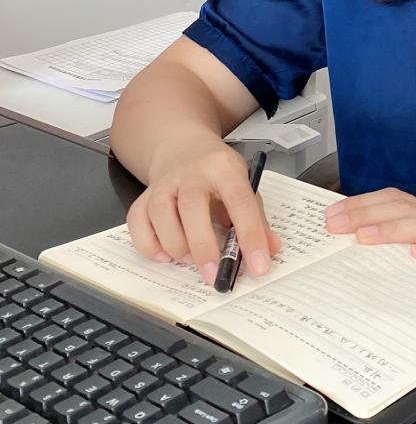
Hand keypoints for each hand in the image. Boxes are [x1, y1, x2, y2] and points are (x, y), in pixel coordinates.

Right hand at [126, 140, 281, 286]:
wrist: (184, 148)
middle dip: (204, 247)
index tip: (258, 265)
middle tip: (215, 275)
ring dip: (177, 246)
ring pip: (162, 216)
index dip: (250, 235)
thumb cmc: (217, 173)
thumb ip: (257, 217)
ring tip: (191, 259)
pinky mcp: (143, 197)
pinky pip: (138, 225)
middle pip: (192, 206)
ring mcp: (164, 184)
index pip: (240, 200)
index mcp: (224, 168)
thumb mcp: (244, 184)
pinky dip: (150, 246)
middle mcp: (191, 173)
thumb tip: (269, 250)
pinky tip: (166, 253)